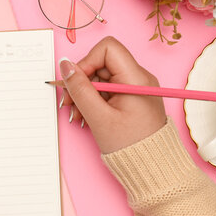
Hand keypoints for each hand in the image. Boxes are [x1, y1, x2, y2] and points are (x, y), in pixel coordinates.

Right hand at [59, 36, 166, 153]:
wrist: (150, 167)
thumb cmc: (130, 146)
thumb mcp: (99, 117)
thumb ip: (80, 89)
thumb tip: (65, 66)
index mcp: (136, 78)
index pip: (107, 49)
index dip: (87, 62)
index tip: (75, 82)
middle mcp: (138, 78)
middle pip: (101, 64)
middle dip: (81, 82)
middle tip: (69, 103)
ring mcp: (134, 88)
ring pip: (100, 78)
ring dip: (84, 94)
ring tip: (76, 114)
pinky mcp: (129, 98)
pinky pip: (106, 90)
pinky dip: (92, 101)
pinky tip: (85, 116)